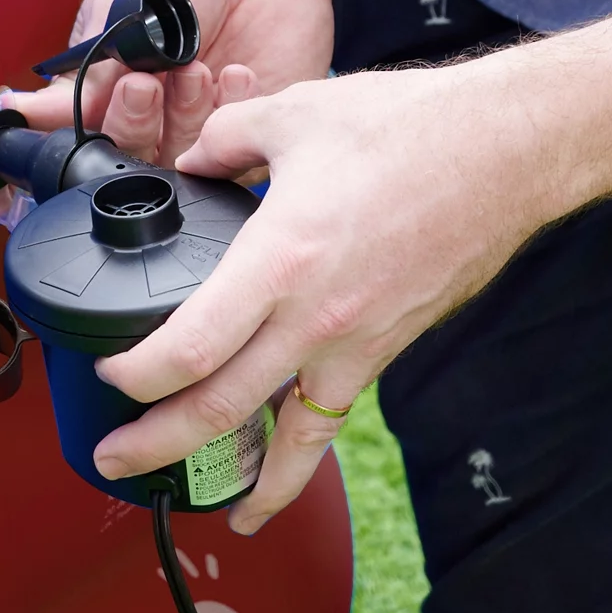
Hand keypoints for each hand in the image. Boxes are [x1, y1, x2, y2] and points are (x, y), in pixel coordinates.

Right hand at [0, 0, 337, 228]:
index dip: (37, 176)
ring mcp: (198, 129)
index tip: (5, 187)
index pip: (64, 152)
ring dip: (180, 118)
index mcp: (102, 96)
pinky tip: (231, 74)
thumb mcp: (117, 13)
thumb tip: (19, 113)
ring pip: (178, 160)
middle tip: (140, 84)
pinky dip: (229, 113)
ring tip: (192, 69)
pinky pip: (236, 146)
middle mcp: (147, 123)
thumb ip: (82, 74)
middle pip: (122, 164)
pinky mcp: (251, 127)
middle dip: (128, 127)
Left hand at [87, 58, 547, 534]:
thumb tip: (193, 160)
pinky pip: (329, 420)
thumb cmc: (409, 128)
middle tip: (110, 459)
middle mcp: (314, 318)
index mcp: (280, 259)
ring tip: (187, 499)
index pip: (188, 348)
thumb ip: (228, 138)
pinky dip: (296, 463)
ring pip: (282, 440)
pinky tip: (275, 483)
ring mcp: (356, 344)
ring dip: (228, 477)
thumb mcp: (297, 112)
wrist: (504, 153)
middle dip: (153, 446)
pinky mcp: (387, 349)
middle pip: (219, 410)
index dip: (134, 371)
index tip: (107, 365)